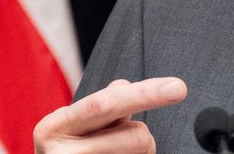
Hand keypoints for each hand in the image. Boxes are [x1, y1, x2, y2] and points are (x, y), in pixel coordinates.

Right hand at [33, 77, 186, 152]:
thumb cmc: (65, 148)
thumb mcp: (72, 121)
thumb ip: (102, 102)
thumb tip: (127, 86)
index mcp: (55, 126)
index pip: (107, 103)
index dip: (146, 94)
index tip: (178, 88)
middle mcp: (64, 153)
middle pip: (136, 135)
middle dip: (139, 134)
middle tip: (124, 141)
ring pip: (142, 152)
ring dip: (135, 152)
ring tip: (110, 153)